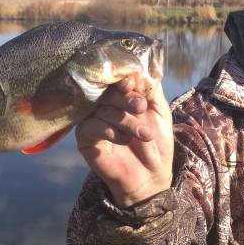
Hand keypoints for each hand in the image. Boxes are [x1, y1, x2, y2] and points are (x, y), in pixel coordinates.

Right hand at [75, 74, 173, 208]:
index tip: (131, 84)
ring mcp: (92, 120)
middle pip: (106, 91)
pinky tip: (124, 140)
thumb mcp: (159, 111)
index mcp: (120, 95)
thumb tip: (138, 68)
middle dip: (125, 98)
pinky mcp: (84, 138)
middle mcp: (104, 104)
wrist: (151, 176)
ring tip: (144, 134)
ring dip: (125, 120)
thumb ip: (150, 88)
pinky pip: (90, 126)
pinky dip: (110, 131)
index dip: (122, 78)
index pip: (115, 79)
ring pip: (102, 109)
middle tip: (140, 107)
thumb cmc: (156, 142)